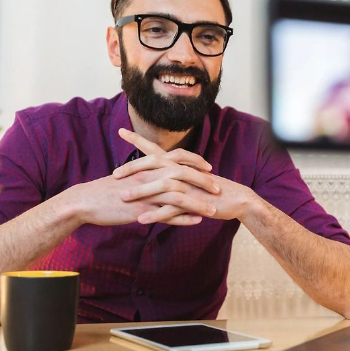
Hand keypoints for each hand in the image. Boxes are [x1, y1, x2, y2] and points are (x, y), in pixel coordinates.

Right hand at [65, 174, 210, 226]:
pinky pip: (166, 215)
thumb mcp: (129, 177)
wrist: (86, 201)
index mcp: (147, 166)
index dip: (194, 162)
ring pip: (178, 197)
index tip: (208, 167)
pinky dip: (183, 218)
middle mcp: (149, 177)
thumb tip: (157, 176)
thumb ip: (146, 175)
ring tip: (213, 210)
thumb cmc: (107, 190)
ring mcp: (146, 194)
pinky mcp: (141, 211)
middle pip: (183, 175)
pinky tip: (196, 222)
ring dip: (198, 203)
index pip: (177, 158)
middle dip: (203, 181)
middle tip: (217, 187)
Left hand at [115, 129, 258, 224]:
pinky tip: (141, 220)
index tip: (120, 131)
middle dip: (132, 168)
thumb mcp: (189, 179)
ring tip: (122, 198)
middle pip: (153, 164)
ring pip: (160, 186)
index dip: (138, 140)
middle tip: (114, 174)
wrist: (235, 199)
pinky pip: (171, 208)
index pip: (154, 149)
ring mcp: (187, 187)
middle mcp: (181, 172)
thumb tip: (154, 175)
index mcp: (178, 165)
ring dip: (140, 193)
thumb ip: (172, 176)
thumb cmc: (210, 190)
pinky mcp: (193, 202)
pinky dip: (155, 214)